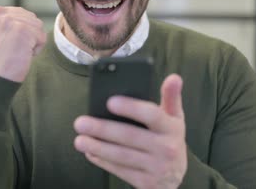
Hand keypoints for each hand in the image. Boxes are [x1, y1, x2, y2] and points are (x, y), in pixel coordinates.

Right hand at [0, 6, 46, 81]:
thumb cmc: (0, 60)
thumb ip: (10, 20)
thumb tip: (32, 17)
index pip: (20, 13)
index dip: (19, 31)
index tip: (6, 43)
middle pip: (30, 18)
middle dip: (27, 35)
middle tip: (12, 49)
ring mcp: (9, 20)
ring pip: (38, 26)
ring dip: (32, 42)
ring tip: (16, 51)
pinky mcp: (22, 30)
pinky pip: (42, 36)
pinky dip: (36, 49)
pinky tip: (22, 55)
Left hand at [74, 74, 186, 188]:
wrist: (175, 177)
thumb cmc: (169, 138)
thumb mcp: (175, 118)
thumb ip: (171, 97)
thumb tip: (174, 77)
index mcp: (172, 127)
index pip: (151, 114)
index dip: (130, 108)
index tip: (109, 102)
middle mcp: (167, 148)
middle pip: (130, 136)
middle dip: (103, 129)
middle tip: (81, 123)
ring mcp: (157, 167)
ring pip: (122, 156)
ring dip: (98, 147)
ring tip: (79, 139)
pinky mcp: (146, 183)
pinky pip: (120, 171)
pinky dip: (103, 162)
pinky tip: (90, 152)